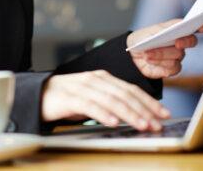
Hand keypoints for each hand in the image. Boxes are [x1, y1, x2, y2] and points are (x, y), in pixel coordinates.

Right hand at [41, 70, 169, 131]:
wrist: (37, 94)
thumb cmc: (68, 100)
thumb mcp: (93, 98)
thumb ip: (111, 103)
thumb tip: (136, 115)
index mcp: (104, 78)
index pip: (132, 89)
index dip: (149, 102)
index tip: (164, 114)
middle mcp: (96, 80)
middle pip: (125, 94)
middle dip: (144, 110)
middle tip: (158, 123)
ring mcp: (83, 87)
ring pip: (112, 100)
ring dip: (129, 113)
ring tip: (142, 125)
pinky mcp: (70, 98)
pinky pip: (90, 106)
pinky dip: (104, 114)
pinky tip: (114, 122)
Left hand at [127, 19, 202, 78]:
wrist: (131, 56)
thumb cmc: (143, 39)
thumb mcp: (152, 30)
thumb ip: (167, 28)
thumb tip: (181, 25)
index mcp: (177, 30)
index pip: (194, 27)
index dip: (200, 26)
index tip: (202, 27)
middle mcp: (181, 43)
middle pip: (192, 41)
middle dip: (185, 41)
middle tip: (177, 43)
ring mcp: (177, 57)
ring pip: (178, 56)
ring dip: (162, 54)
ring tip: (148, 54)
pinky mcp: (171, 69)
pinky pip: (174, 68)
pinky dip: (161, 64)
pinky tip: (150, 61)